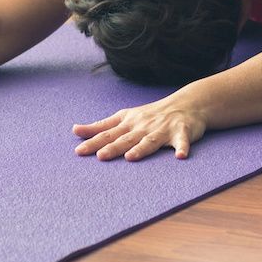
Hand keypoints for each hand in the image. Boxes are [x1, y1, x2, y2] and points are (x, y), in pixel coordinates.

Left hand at [72, 96, 206, 161]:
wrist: (185, 104)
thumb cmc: (150, 115)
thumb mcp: (124, 118)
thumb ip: (101, 126)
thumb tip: (75, 130)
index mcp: (129, 122)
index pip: (108, 133)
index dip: (93, 141)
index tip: (78, 151)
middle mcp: (143, 125)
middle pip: (126, 138)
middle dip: (113, 147)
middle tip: (100, 156)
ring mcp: (163, 128)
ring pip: (150, 140)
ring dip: (141, 148)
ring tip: (130, 157)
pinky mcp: (182, 132)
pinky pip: (182, 141)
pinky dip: (182, 148)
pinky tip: (181, 156)